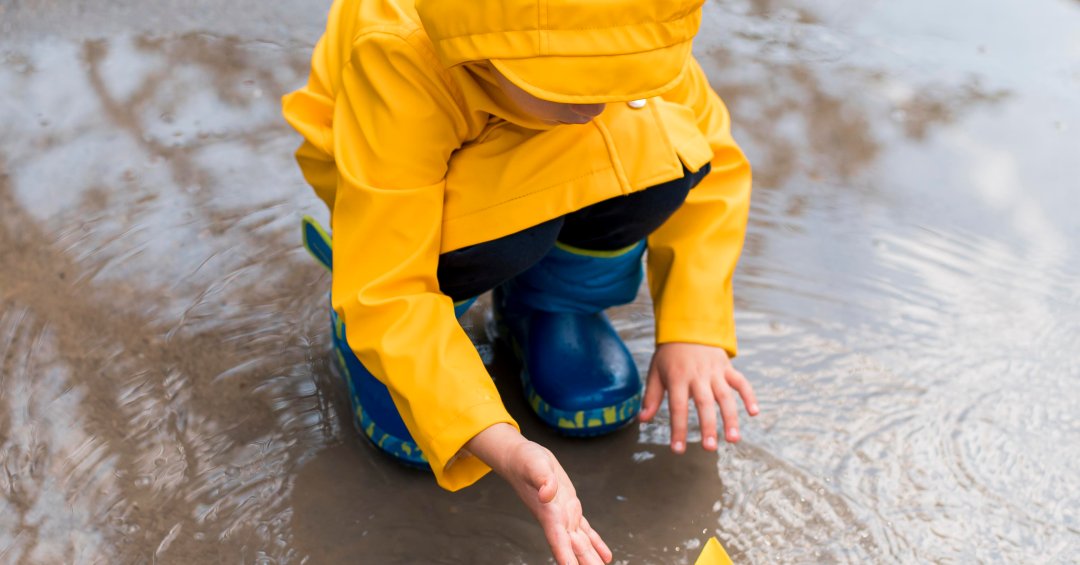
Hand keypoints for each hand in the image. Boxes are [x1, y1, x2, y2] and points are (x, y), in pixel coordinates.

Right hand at [465, 424, 611, 564]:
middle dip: (584, 563)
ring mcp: (564, 516)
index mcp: (548, 512)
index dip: (566, 558)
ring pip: (582, 544)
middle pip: (574, 549)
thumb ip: (542, 479)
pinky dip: (596, 544)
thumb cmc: (525, 461)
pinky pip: (585, 531)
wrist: (521, 457)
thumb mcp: (534, 464)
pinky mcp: (570, 508)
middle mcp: (557, 519)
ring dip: (591, 559)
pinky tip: (604, 555)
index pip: (558, 540)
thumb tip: (547, 493)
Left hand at [639, 342, 758, 452]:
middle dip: (708, 426)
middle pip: (704, 403)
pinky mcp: (727, 368)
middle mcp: (697, 376)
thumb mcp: (655, 372)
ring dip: (731, 417)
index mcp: (677, 378)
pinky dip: (749, 396)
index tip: (677, 450)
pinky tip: (754, 412)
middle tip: (710, 448)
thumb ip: (651, 397)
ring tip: (733, 439)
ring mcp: (715, 371)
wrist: (688, 326)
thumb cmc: (670, 355)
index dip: (678, 429)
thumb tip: (642, 419)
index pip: (677, 407)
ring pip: (725, 396)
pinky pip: (741, 382)